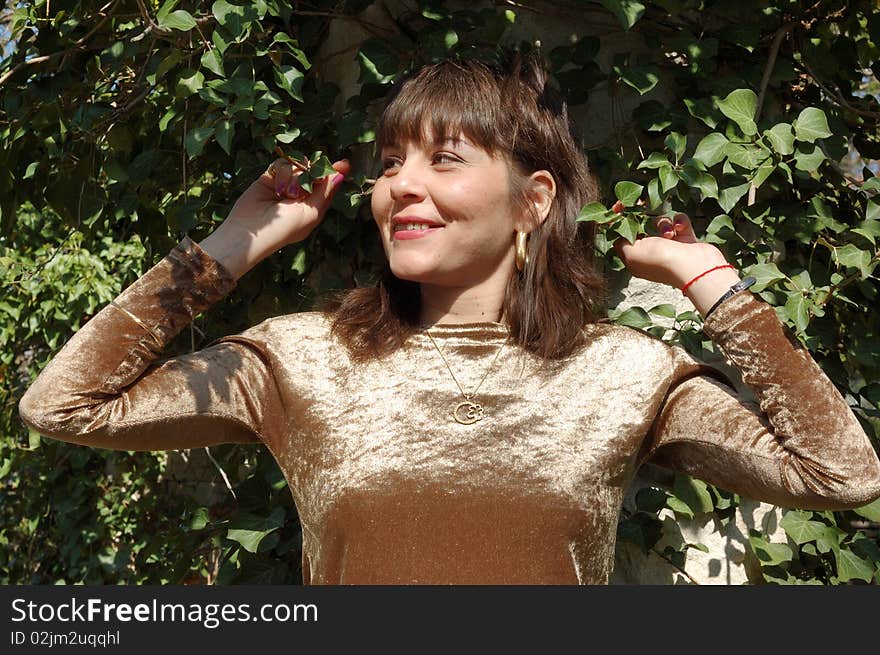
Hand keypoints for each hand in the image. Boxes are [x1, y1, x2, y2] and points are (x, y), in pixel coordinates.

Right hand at [199, 156, 350, 278]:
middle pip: (314, 171)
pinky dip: (282, 174)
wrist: (252, 230)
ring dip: (295, 178)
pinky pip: (283, 164)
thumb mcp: (311, 212)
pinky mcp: (271, 177)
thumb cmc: (285, 228)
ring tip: (286, 195)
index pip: (328, 185)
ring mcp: (286, 184)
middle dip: (312, 176)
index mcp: (315, 205)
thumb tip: (341, 175)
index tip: (345, 164)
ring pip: (299, 165)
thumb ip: (326, 192)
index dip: (335, 174)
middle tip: (304, 188)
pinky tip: (276, 189)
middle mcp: (301, 193)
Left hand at [613, 213, 740, 315]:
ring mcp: (669, 245)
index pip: (622, 237)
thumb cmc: (660, 261)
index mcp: (636, 258)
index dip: (618, 222)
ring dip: (663, 223)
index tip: (617, 206)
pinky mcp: (686, 238)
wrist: (694, 267)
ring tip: (669, 234)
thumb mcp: (631, 253)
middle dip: (640, 215)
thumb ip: (620, 241)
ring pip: (660, 222)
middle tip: (639, 203)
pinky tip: (680, 228)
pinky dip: (680, 221)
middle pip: (641, 226)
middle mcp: (651, 252)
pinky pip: (679, 221)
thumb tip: (617, 232)